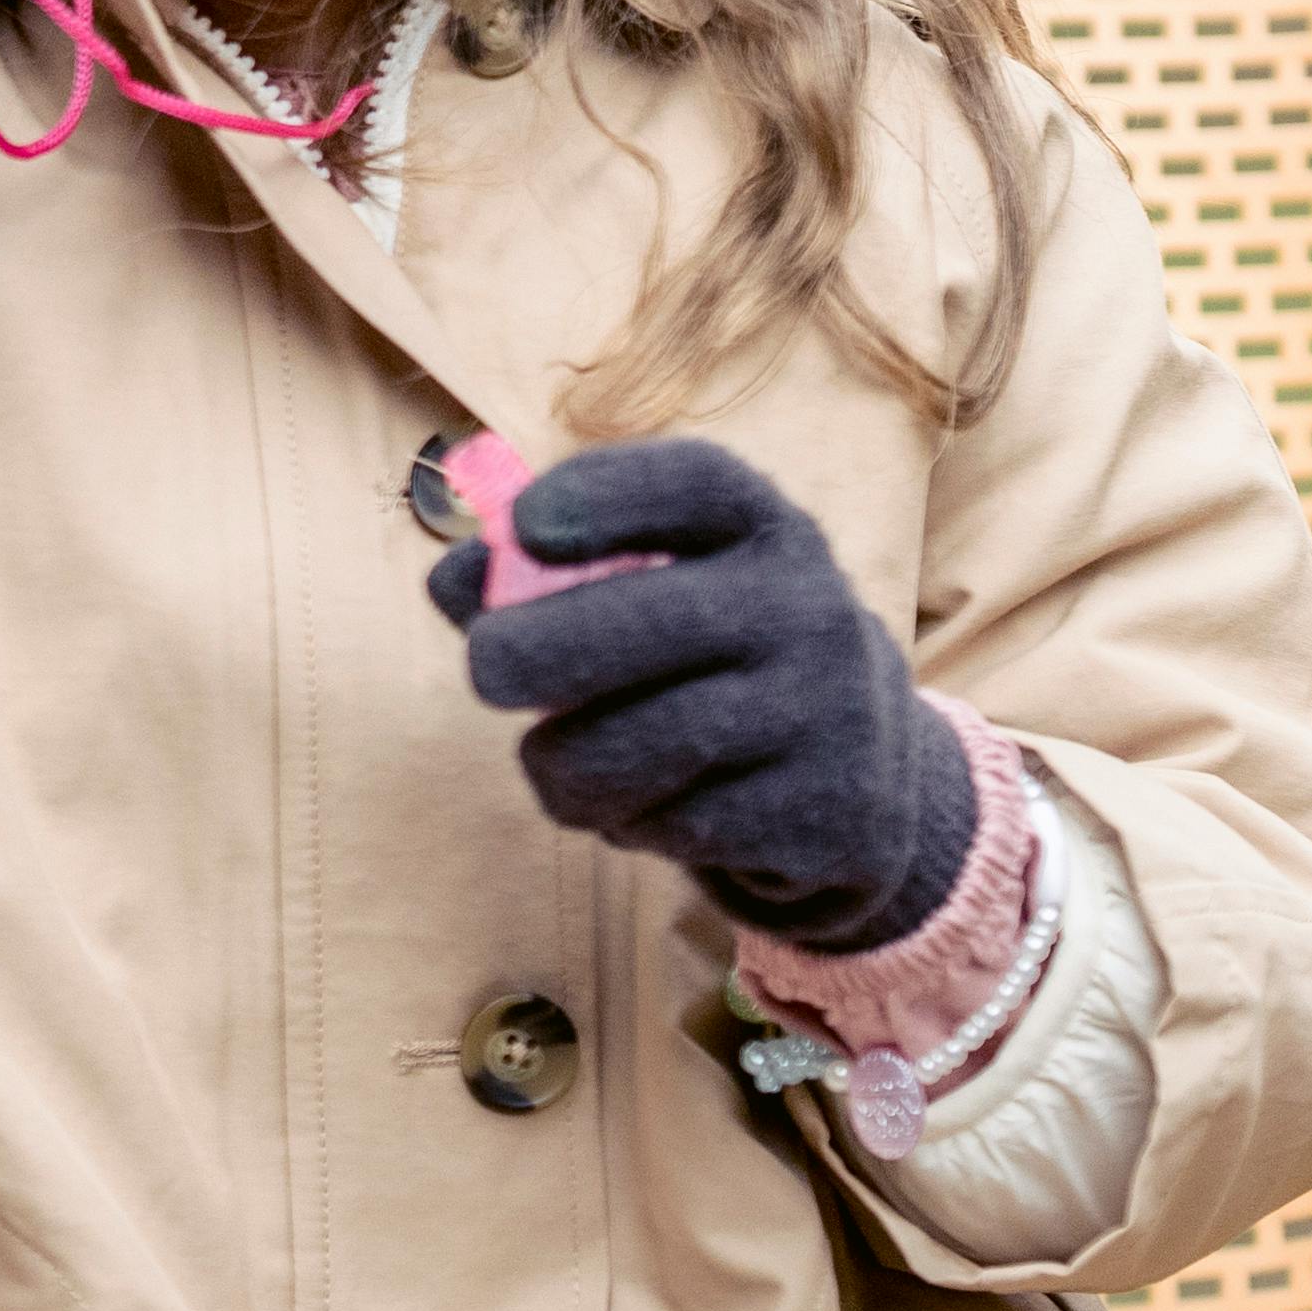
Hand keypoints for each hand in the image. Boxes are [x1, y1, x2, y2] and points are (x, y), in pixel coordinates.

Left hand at [431, 437, 976, 950]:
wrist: (855, 765)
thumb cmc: (705, 655)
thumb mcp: (651, 589)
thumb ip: (540, 574)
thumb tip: (456, 582)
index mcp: (764, 528)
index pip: (692, 484)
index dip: (598, 497)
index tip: (522, 527)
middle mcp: (805, 608)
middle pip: (637, 626)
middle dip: (523, 655)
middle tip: (485, 672)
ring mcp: (821, 712)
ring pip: (628, 749)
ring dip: (560, 766)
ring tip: (563, 762)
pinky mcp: (816, 811)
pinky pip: (669, 826)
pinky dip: (628, 824)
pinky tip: (652, 805)